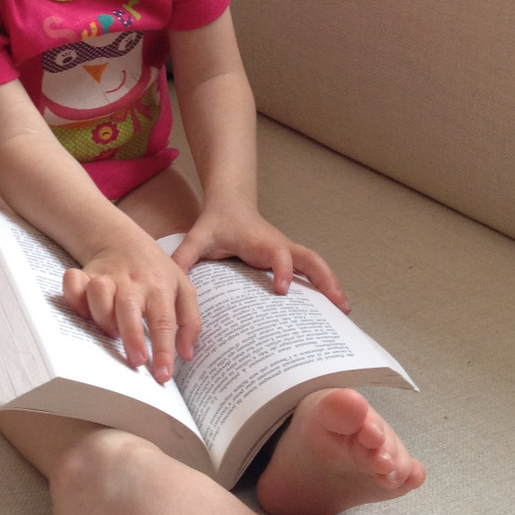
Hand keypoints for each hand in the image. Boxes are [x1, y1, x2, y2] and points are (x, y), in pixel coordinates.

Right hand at [63, 238, 201, 384]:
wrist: (123, 238)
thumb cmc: (156, 271)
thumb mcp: (183, 289)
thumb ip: (189, 322)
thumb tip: (186, 355)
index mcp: (159, 287)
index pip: (163, 320)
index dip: (163, 349)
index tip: (162, 375)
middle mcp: (133, 281)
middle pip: (130, 307)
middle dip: (132, 336)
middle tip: (136, 361)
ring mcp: (107, 276)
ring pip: (99, 292)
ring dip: (102, 315)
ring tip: (111, 332)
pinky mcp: (85, 274)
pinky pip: (73, 282)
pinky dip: (73, 295)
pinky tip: (81, 311)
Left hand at [171, 204, 350, 313]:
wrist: (231, 202)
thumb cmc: (217, 221)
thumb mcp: (198, 238)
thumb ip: (184, 257)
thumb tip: (169, 280)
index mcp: (259, 241)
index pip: (277, 254)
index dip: (281, 270)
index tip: (281, 290)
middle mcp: (278, 246)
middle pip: (310, 259)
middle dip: (325, 281)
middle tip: (339, 306)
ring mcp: (287, 251)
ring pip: (316, 265)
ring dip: (331, 284)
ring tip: (346, 311)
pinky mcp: (289, 257)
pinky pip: (311, 270)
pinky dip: (325, 285)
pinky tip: (334, 307)